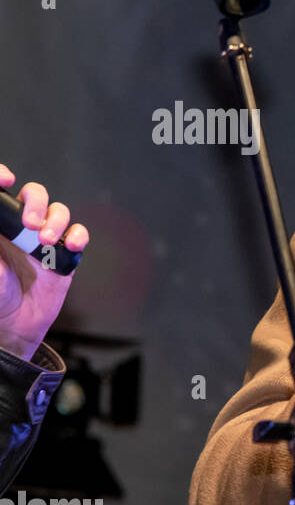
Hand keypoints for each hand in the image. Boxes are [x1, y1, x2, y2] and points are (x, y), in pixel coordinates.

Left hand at [0, 165, 89, 361]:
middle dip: (35, 202)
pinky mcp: (65, 256)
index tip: (6, 179)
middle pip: (34, 195)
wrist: (13, 327)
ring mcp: (44, 240)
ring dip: (56, 221)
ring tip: (46, 241)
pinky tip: (69, 246)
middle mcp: (20, 227)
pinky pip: (78, 236)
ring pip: (58, 212)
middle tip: (29, 223)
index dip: (2, 177)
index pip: (1, 193)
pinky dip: (77, 236)